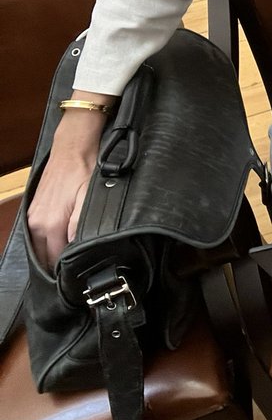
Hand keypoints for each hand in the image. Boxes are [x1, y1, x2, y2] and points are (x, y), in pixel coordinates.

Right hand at [26, 110, 104, 267]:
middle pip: (46, 256)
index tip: (81, 271)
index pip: (56, 259)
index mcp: (52, 224)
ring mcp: (34, 216)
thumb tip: (76, 247)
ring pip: (40, 246)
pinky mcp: (34, 210)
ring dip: (52, 253)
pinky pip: (39, 235)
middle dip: (59, 264)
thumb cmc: (85, 170)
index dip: (68, 267)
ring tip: (70, 257)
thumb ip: (80, 225)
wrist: (73, 148)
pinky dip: (48, 241)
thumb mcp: (90, 197)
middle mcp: (38, 223)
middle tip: (78, 267)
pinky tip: (62, 240)